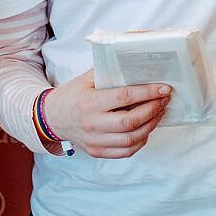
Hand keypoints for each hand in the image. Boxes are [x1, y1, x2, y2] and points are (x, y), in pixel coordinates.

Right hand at [42, 70, 170, 158]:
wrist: (52, 117)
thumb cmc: (72, 94)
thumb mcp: (86, 78)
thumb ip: (109, 71)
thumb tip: (136, 63)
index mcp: (90, 102)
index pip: (125, 97)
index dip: (147, 93)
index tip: (163, 88)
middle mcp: (92, 124)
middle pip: (130, 122)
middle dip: (152, 110)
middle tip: (163, 100)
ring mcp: (94, 141)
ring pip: (130, 139)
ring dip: (150, 126)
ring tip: (158, 113)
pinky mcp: (97, 151)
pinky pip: (125, 152)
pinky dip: (140, 142)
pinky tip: (146, 129)